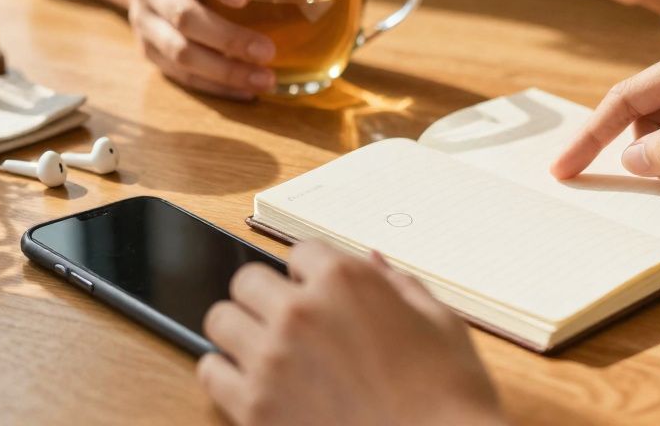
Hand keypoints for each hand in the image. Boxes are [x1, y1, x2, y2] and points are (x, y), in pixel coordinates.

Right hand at [126, 0, 276, 98]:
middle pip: (182, 16)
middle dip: (226, 37)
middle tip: (267, 51)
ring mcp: (144, 21)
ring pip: (178, 53)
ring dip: (224, 71)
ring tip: (265, 79)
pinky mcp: (148, 50)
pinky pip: (180, 75)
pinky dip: (214, 85)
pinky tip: (246, 90)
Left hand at [199, 242, 503, 425]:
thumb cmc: (449, 398)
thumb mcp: (440, 323)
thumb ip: (399, 285)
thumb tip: (373, 262)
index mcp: (346, 280)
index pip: (300, 251)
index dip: (312, 273)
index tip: (317, 291)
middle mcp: (300, 311)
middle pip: (247, 280)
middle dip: (268, 295)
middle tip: (288, 320)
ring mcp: (272, 359)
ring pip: (220, 320)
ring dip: (242, 330)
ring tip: (266, 349)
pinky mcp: (253, 407)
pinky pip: (210, 372)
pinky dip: (225, 373)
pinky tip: (251, 382)